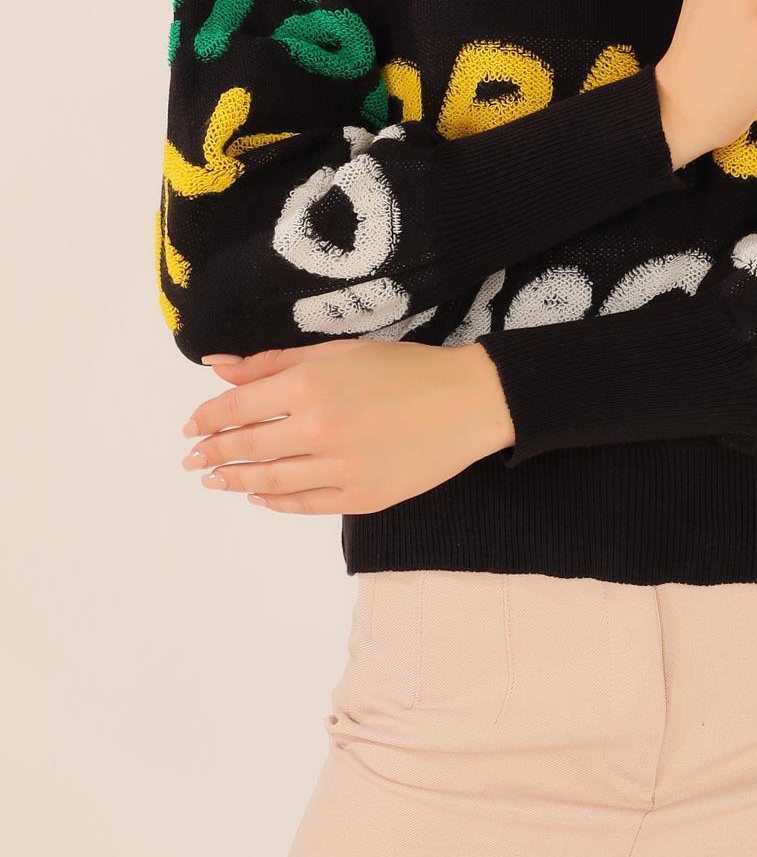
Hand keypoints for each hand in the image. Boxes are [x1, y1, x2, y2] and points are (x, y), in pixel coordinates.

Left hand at [178, 339, 514, 514]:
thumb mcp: (337, 351)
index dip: (207, 419)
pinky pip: (302, 505)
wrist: (466, 403)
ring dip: (234, 481)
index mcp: (308, 387)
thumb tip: (216, 367)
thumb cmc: (403, 367)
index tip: (189, 426)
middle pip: (246, 448)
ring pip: (267, 482)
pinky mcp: (358, 499)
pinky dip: (274, 502)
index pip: (237, 408)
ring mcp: (337, 470)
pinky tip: (258, 496)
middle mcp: (316, 431)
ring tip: (215, 479)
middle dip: (212, 453)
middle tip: (191, 459)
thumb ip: (273, 362)